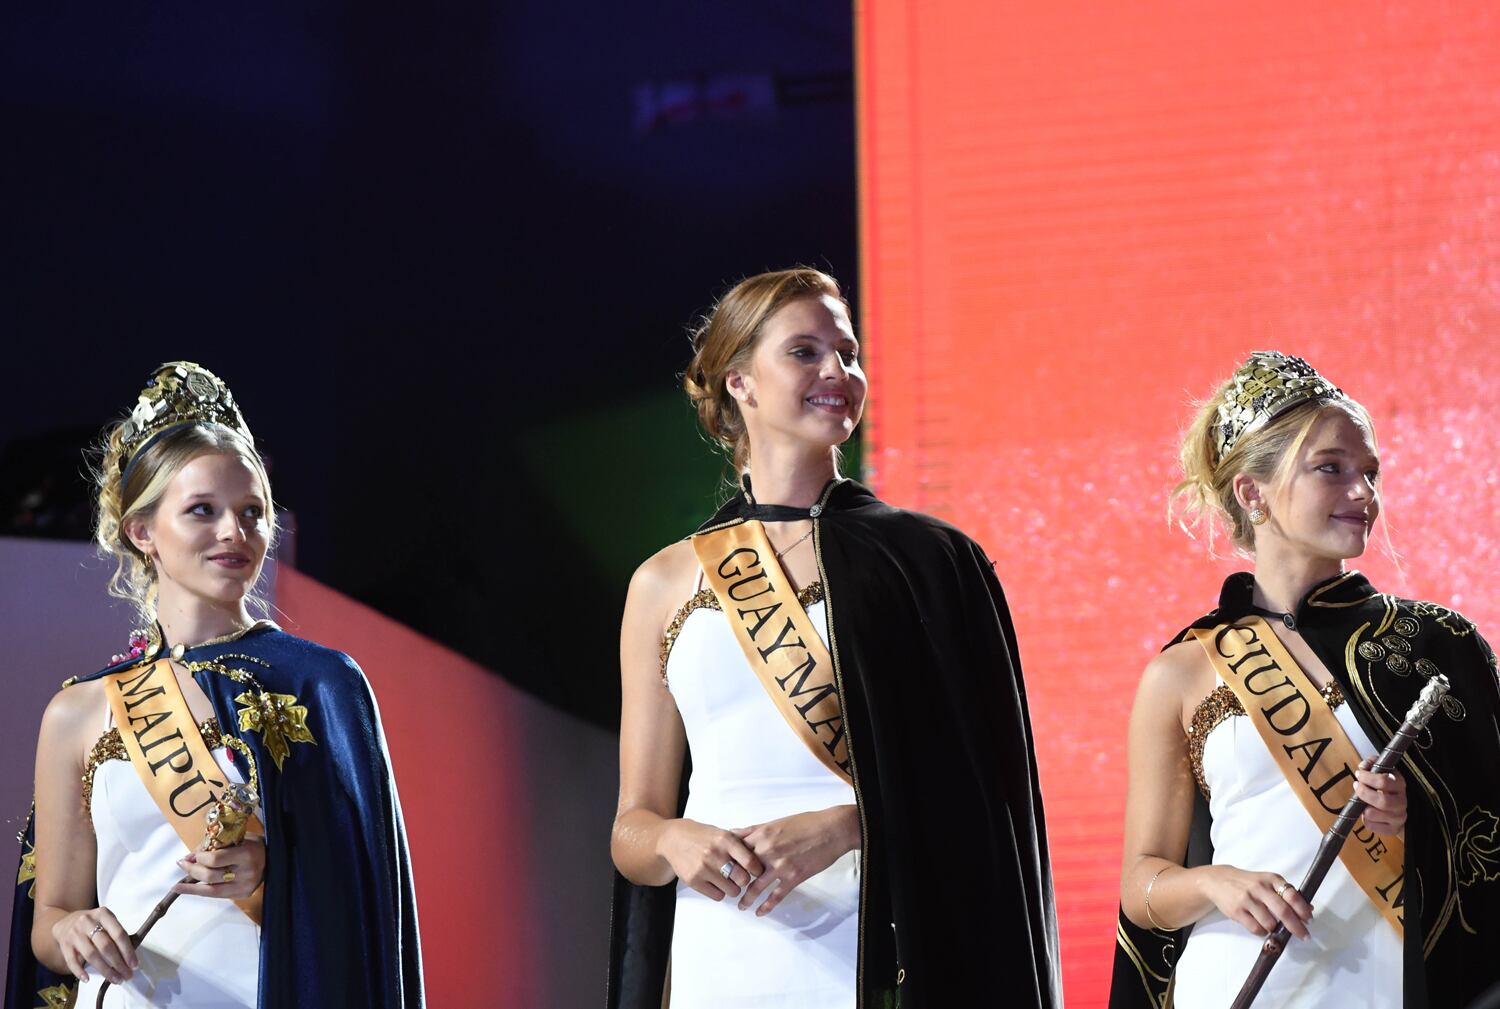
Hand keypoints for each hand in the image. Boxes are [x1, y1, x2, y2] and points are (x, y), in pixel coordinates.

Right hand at [51, 907, 136, 983]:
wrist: (66, 922)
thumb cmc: (92, 924)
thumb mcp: (105, 921)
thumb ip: (116, 934)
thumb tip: (131, 956)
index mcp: (103, 914)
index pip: (119, 934)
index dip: (128, 951)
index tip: (134, 965)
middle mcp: (88, 922)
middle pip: (106, 946)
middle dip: (118, 963)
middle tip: (126, 975)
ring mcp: (74, 934)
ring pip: (91, 955)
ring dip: (105, 970)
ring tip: (115, 979)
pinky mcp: (64, 945)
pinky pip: (72, 961)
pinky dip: (80, 971)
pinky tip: (88, 979)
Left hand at [173, 837, 265, 898]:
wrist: (275, 858)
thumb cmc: (252, 845)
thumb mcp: (236, 838)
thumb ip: (213, 846)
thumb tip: (188, 858)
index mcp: (246, 854)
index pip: (215, 859)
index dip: (199, 857)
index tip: (193, 855)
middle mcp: (247, 872)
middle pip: (210, 875)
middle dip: (193, 870)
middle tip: (183, 864)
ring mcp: (246, 886)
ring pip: (211, 889)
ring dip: (191, 884)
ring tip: (180, 880)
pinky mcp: (243, 894)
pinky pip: (216, 895)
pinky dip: (198, 892)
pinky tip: (184, 889)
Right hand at [657, 819, 765, 901]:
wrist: (673, 839)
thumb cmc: (702, 836)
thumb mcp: (721, 832)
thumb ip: (740, 841)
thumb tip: (762, 850)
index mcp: (726, 840)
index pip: (751, 861)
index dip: (758, 869)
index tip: (758, 871)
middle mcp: (716, 854)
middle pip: (743, 879)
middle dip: (745, 880)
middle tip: (741, 876)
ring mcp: (704, 869)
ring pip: (732, 891)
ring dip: (733, 888)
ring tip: (728, 880)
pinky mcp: (694, 881)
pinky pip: (717, 896)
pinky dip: (720, 892)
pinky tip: (716, 883)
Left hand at [734, 805, 859, 915]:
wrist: (831, 830)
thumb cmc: (806, 822)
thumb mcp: (777, 822)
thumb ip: (754, 830)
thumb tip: (736, 833)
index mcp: (762, 835)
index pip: (736, 851)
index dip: (727, 861)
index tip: (721, 869)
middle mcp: (767, 851)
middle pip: (743, 870)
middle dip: (733, 882)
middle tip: (727, 891)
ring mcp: (780, 866)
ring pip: (757, 886)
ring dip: (747, 899)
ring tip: (741, 906)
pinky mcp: (794, 877)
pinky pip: (776, 895)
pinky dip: (767, 906)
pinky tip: (760, 912)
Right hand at [1203, 865, 1313, 939]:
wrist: (1218, 880)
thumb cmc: (1248, 883)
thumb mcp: (1268, 882)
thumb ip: (1287, 894)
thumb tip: (1309, 909)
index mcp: (1271, 879)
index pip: (1292, 895)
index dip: (1303, 910)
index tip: (1309, 920)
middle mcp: (1260, 888)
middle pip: (1283, 911)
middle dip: (1296, 927)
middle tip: (1304, 936)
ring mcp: (1247, 899)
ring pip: (1270, 923)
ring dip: (1274, 929)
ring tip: (1272, 926)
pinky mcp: (1236, 911)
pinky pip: (1256, 929)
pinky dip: (1262, 932)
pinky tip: (1261, 926)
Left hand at [1355, 757, 1406, 835]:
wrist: (1397, 809)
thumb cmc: (1385, 788)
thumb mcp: (1381, 771)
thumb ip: (1371, 764)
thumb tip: (1363, 766)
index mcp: (1400, 785)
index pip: (1384, 781)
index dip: (1367, 777)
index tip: (1359, 774)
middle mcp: (1402, 802)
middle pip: (1382, 800)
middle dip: (1363, 792)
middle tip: (1356, 786)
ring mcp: (1398, 817)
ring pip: (1372, 814)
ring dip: (1362, 807)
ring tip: (1363, 803)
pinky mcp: (1392, 829)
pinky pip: (1371, 825)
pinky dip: (1365, 819)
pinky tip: (1368, 814)